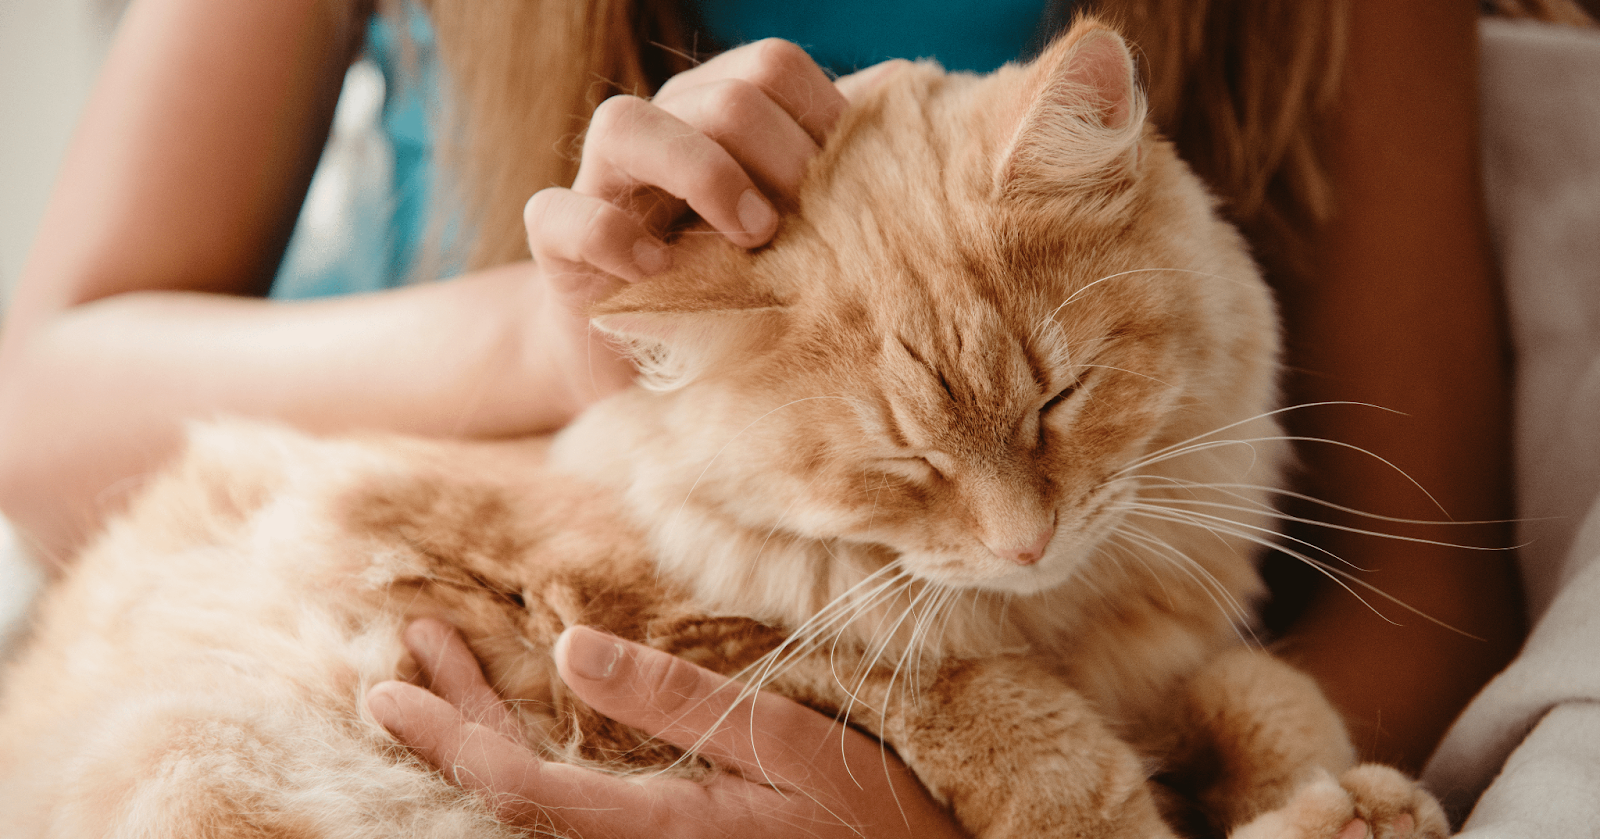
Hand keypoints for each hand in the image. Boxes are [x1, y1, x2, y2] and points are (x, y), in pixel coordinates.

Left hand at [367, 619, 965, 838]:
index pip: (516, 786)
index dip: (445, 736)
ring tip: (444, 676)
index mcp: (655, 828)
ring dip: (482, 734)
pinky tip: (517, 727)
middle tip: (406, 654)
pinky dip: (524, 759)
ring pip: (532, 805)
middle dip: (451, 721)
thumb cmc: (870, 819)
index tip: (387, 686)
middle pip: (509, 796)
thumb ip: (678, 702)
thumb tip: (570, 647)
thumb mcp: (786, 746)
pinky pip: (566, 809)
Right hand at [523, 40, 902, 412]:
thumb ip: (844, 178)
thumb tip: (917, 114)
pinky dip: (612, 237)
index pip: (770, 67)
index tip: (844, 195)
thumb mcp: (803, 240)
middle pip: (718, 94)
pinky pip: (562, 215)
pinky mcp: (557, 248)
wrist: (650, 372)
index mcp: (721, 117)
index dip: (817, 120)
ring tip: (750, 237)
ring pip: (625, 122)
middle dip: (775, 157)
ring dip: (701, 174)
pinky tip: (660, 272)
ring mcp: (601, 184)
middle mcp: (661, 133)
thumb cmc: (744, 297)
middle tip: (799, 228)